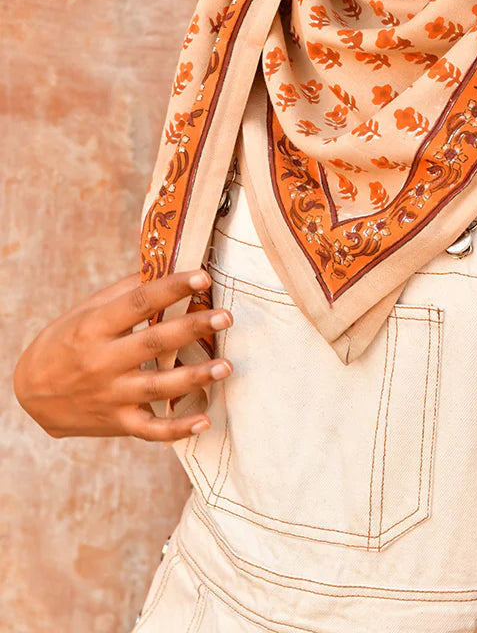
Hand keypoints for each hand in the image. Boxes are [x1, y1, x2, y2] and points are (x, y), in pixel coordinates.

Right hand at [12, 269, 232, 441]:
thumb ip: (126, 292)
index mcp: (94, 327)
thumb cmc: (65, 341)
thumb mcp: (86, 311)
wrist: (29, 393)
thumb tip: (168, 267)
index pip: (138, 303)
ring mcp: (110, 395)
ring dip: (195, 377)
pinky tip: (204, 420)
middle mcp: (101, 361)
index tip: (203, 277)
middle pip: (153, 342)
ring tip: (226, 366)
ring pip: (158, 387)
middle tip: (225, 317)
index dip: (172, 288)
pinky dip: (177, 429)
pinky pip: (150, 430)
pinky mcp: (116, 422)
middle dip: (192, 328)